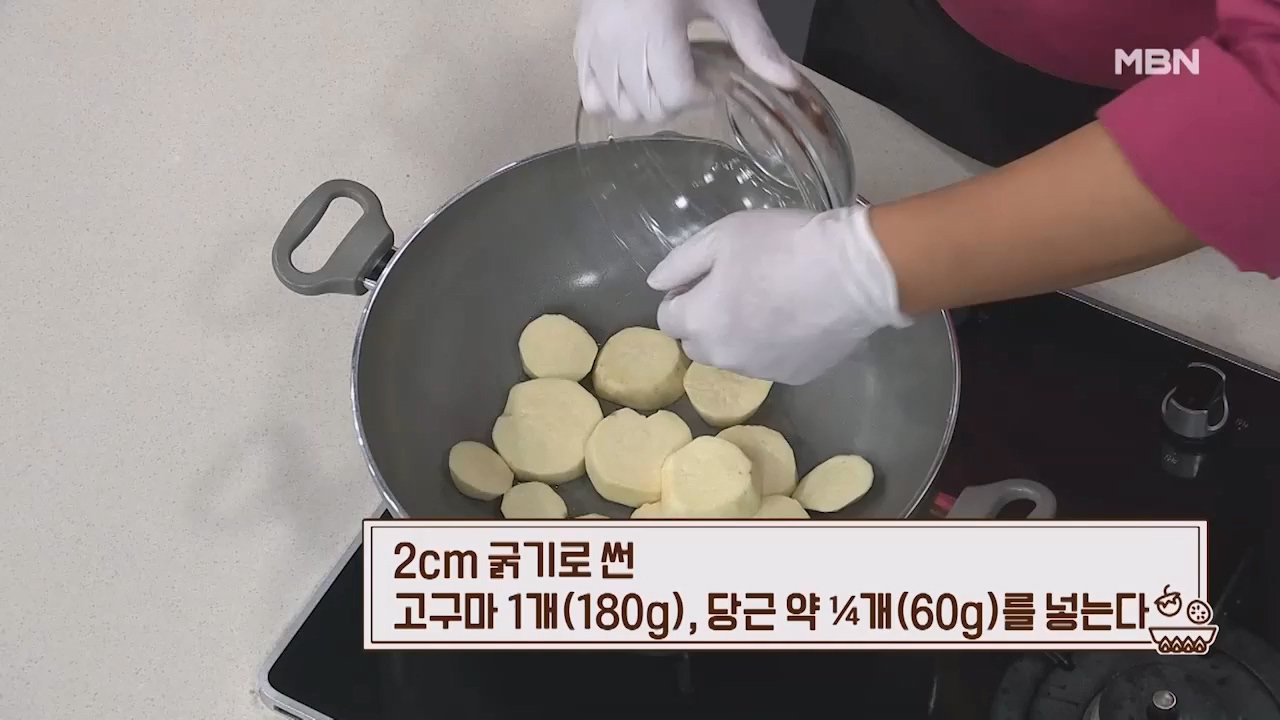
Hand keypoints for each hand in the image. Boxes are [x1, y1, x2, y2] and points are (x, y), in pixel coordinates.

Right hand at [574, 0, 798, 121]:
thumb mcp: (726, 0)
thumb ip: (754, 42)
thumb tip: (788, 81)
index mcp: (650, 29)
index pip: (675, 94)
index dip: (702, 94)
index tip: (714, 77)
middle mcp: (614, 43)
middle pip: (648, 107)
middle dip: (676, 100)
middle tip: (692, 73)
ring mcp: (592, 45)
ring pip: (618, 108)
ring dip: (645, 103)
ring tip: (664, 74)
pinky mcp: (580, 45)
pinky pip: (590, 95)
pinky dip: (612, 98)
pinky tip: (635, 80)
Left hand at [646, 206, 910, 384]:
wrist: (854, 274)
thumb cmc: (782, 245)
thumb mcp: (722, 237)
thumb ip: (680, 262)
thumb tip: (656, 284)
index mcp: (700, 322)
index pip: (667, 318)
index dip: (682, 294)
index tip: (707, 275)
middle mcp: (723, 356)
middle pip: (697, 342)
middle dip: (705, 319)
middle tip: (736, 287)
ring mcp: (761, 371)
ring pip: (733, 354)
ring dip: (738, 334)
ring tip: (769, 301)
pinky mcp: (795, 376)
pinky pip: (769, 361)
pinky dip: (773, 344)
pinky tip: (796, 317)